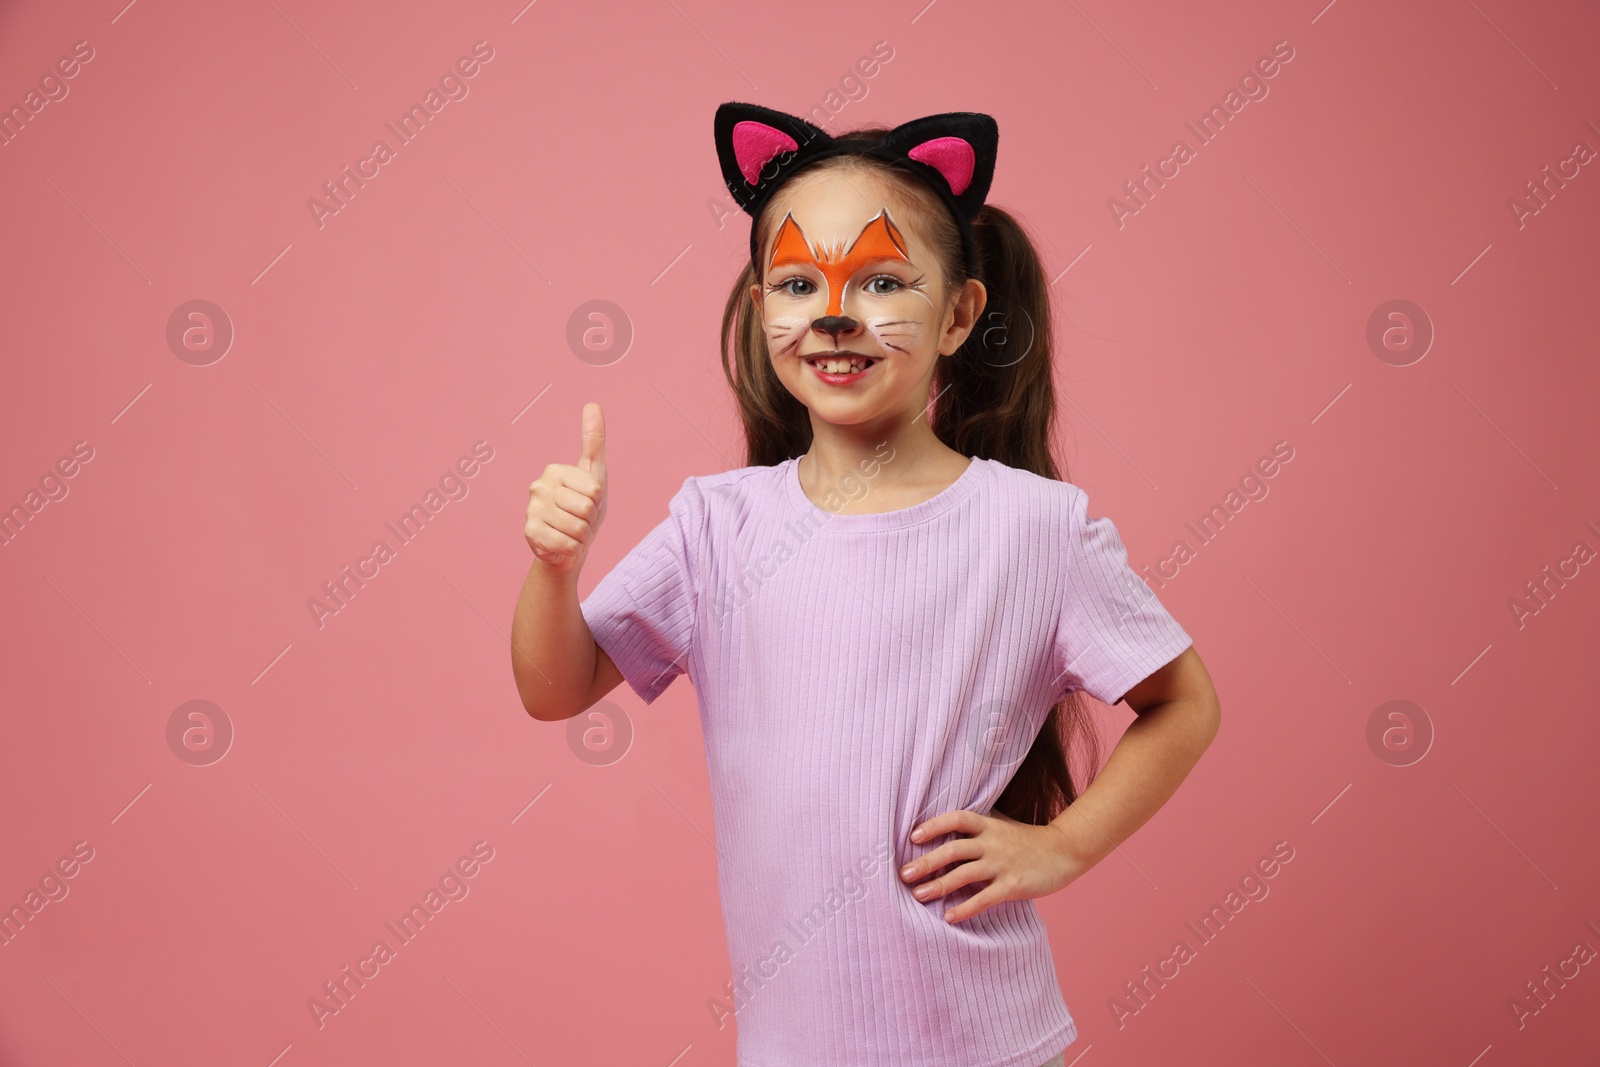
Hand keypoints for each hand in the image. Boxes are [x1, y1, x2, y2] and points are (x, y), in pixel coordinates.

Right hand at [524, 402, 607, 573]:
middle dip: (590, 520)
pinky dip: (572, 549)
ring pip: (577, 528)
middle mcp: (539, 487)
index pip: (594, 489)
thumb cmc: (585, 507)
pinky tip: (562, 544)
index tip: (588, 502)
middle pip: (586, 509)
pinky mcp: (529, 533)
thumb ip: (594, 439)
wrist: (570, 545)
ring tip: (572, 532)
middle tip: (580, 520)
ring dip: (582, 536)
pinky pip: (566, 544)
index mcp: (556, 470)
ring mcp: (532, 509)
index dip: (597, 501)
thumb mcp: (595, 473)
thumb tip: (593, 403)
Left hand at [900, 808, 1086, 923]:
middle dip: (927, 862)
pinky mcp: (1013, 885)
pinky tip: (949, 917)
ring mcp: (1003, 864)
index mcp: (988, 825)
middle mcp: (993, 842)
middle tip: (904, 874)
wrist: (1064, 851)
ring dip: (939, 885)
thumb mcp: (1002, 824)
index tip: (912, 837)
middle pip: (954, 849)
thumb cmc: (1027, 840)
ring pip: (965, 874)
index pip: (956, 819)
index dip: (934, 825)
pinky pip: (985, 898)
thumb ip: (978, 825)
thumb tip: (946, 825)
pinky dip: (966, 908)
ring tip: (918, 896)